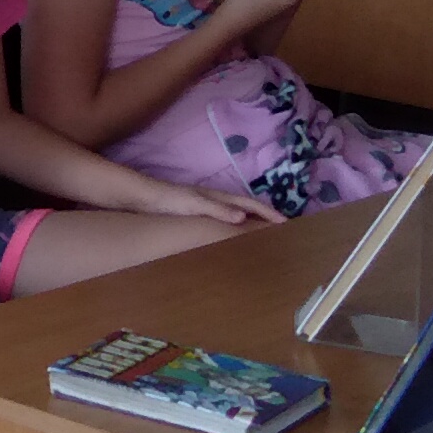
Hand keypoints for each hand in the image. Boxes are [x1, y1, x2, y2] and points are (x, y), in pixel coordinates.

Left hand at [142, 175, 282, 227]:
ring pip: (237, 213)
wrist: (146, 197)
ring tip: (264, 234)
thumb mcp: (195, 205)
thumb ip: (217, 210)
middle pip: (247, 207)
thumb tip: (243, 218)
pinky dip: (236, 226)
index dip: (269, 213)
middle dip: (265, 217)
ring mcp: (208, 206)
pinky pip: (225, 219)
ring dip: (252, 221)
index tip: (286, 223)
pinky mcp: (199, 213)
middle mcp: (217, 200)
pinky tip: (234, 234)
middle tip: (281, 230)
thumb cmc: (171, 200)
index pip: (251, 205)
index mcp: (220, 197)